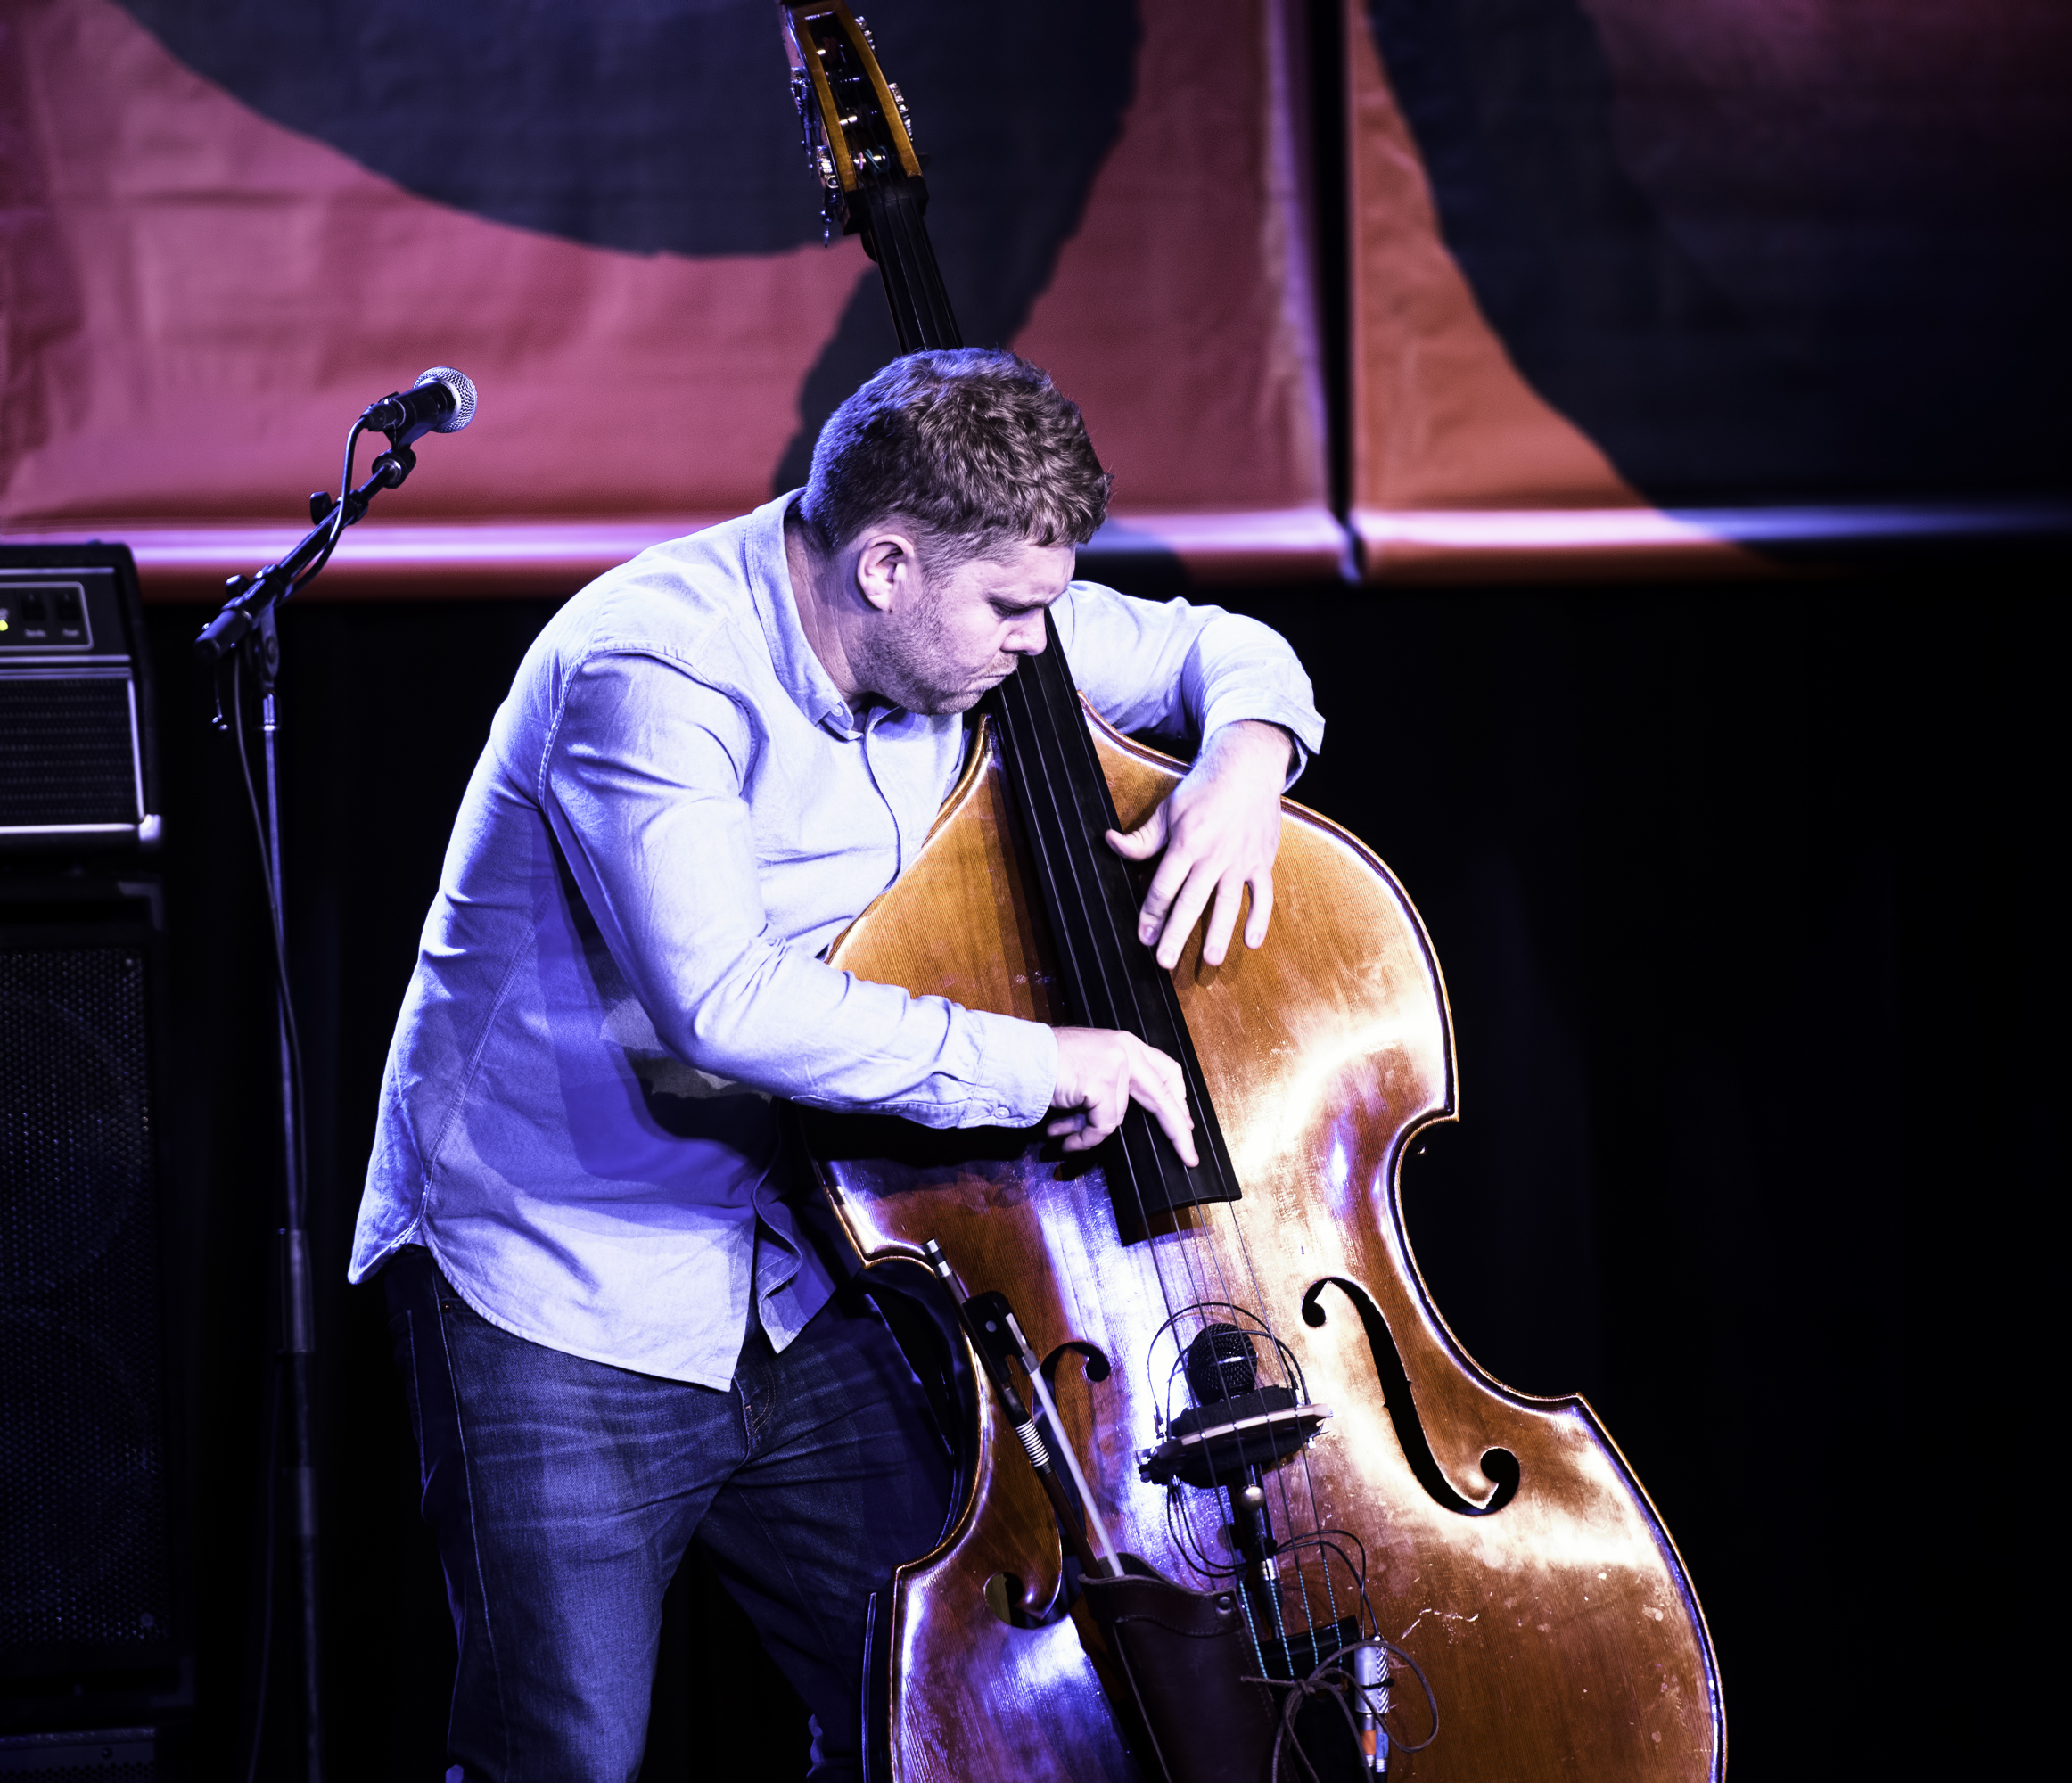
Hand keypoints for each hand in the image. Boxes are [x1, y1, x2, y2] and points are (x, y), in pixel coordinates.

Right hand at [1048, 1027, 1198, 1165]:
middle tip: (1190, 1155)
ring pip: (1119, 1117)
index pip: (1166, 1070)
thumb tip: (1127, 1116)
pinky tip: (1065, 1138)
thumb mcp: (1090, 1065)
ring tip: (1067, 1137)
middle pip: (1164, 1096)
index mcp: (1126, 1044)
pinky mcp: (1101, 1083)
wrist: (1020, 1059)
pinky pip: (1102, 1126)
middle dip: (1178, 1131)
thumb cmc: (1047, 1064)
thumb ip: (1114, 1083)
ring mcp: (1115, 1065)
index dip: (1178, 1098)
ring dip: (1091, 1133)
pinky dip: (1083, 1138)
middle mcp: (1126, 1050)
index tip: (1185, 1120)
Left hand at [1107, 720, 1290, 968]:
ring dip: (1218, 933)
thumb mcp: (1168, 809)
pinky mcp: (1262, 862)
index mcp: (1186, 842)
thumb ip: (1142, 837)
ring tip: (1209, 960)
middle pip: (1191, 901)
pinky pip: (1263, 895)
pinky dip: (1260, 919)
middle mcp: (1214, 855)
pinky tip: (1252, 942)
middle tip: (1165, 961)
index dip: (1152, 913)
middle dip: (1176, 933)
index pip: (1164, 885)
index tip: (1144, 935)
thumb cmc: (1205, 789)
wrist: (1248, 768)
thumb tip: (1110, 843)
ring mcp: (1240, 861)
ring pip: (1228, 904)